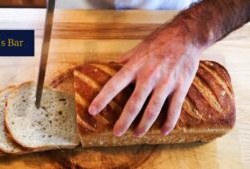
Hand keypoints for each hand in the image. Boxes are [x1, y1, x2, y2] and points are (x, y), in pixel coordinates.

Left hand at [88, 24, 202, 136]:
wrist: (186, 35)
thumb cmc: (160, 41)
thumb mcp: (139, 47)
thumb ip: (126, 60)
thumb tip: (112, 67)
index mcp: (136, 66)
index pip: (114, 85)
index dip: (102, 99)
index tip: (92, 111)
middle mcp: (149, 76)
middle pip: (134, 104)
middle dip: (124, 121)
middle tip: (117, 132)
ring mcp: (166, 83)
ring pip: (153, 110)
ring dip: (144, 125)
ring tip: (137, 134)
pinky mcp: (181, 87)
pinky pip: (174, 109)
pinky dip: (169, 122)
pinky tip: (163, 131)